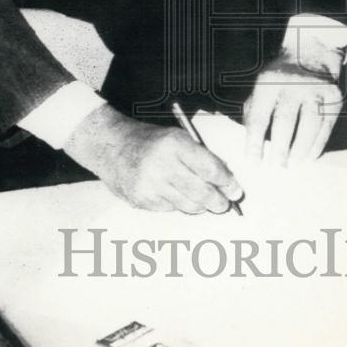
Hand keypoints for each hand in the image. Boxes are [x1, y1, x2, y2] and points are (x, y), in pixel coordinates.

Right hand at [64, 104, 241, 213]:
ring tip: (204, 201)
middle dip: (219, 202)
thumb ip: (200, 156)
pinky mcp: (142, 200)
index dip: (228, 183)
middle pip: (203, 193)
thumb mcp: (177, 137)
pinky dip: (178, 205)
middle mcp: (163, 165)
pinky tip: (174, 194)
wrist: (110, 145)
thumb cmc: (149, 140)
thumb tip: (226, 180)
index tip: (236, 190)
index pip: (211, 169)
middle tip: (225, 203)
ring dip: (201, 206)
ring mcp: (151, 185)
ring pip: (189, 206)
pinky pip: (171, 210)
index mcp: (175, 144)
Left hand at [244, 55, 342, 167]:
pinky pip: (326, 125)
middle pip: (285, 122)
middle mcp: (293, 84)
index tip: (253, 162)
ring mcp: (316, 89)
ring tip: (293, 165)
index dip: (255, 142)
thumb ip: (253, 111)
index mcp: (268, 82)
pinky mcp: (334, 96)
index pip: (259, 117)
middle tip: (277, 167)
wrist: (310, 52)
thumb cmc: (278, 78)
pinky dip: (318, 144)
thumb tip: (251, 144)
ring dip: (301, 149)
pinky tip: (310, 157)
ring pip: (309, 125)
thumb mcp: (260, 86)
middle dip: (280, 149)